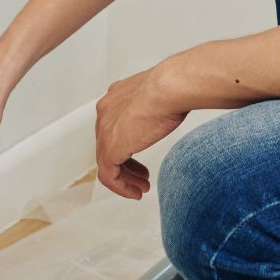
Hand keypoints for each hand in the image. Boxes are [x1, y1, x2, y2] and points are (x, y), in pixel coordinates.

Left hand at [94, 62, 188, 199]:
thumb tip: (168, 111)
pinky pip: (108, 175)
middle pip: (109, 144)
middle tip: (142, 176)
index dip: (128, 144)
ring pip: (107, 162)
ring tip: (140, 188)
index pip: (114, 126)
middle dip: (127, 164)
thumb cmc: (173, 86)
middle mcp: (106, 111)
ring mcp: (105, 130)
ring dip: (124, 178)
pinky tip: (135, 192)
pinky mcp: (110, 148)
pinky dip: (121, 187)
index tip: (141, 156)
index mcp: (116, 97)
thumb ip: (156, 105)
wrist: (171, 87)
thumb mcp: (161, 96)